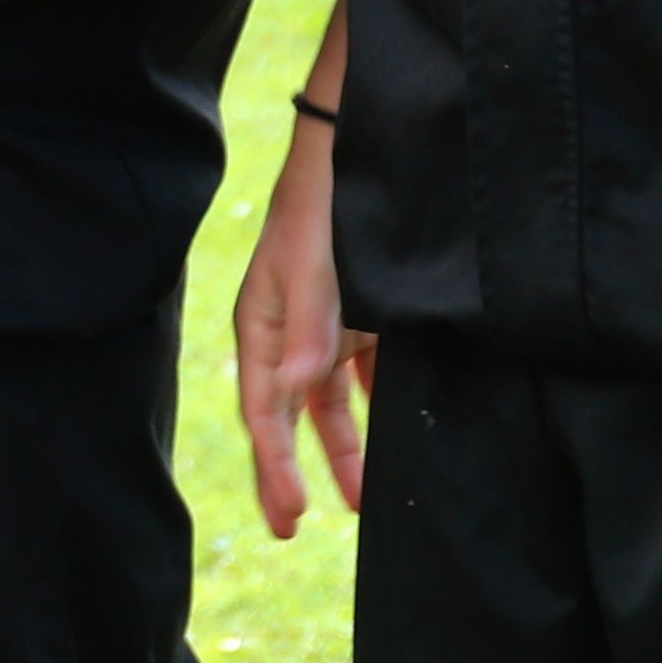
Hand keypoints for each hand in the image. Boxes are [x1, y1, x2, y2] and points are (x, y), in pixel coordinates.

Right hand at [235, 14, 370, 534]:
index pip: (266, 409)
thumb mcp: (316, 266)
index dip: (275, 466)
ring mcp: (328, 320)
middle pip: (291, 415)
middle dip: (298, 469)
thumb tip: (299, 393)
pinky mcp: (364, 310)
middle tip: (301, 525)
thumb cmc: (326, 201)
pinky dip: (376, 406)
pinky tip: (397, 430)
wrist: (360, 138)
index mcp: (264, 320)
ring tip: (364, 494)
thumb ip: (311, 330)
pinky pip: (366, 374)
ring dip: (345, 444)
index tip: (289, 519)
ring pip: (331, 401)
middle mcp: (291, 327)